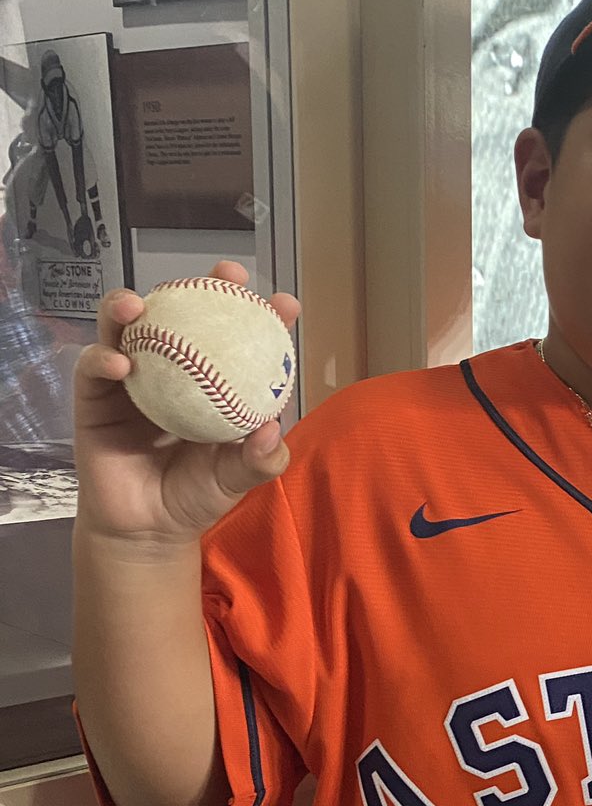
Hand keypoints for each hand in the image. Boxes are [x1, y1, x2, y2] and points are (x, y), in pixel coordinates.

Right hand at [74, 259, 298, 555]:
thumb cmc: (194, 496)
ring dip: (129, 306)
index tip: (284, 303)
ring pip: (126, 326)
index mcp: (209, 382)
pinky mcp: (93, 396)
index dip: (260, 315)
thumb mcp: (234, 479)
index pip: (235, 339)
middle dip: (202, 288)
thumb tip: (272, 431)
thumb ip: (259, 459)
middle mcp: (170, 370)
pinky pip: (93, 367)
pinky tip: (120, 362)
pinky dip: (103, 358)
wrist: (146, 529)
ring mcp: (129, 378)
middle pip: (181, 315)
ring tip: (143, 304)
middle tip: (224, 277)